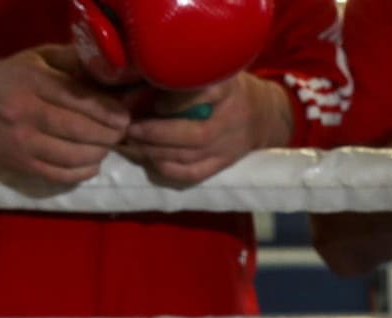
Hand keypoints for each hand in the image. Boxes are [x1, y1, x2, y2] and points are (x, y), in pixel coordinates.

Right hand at [0, 45, 130, 184]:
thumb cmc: (4, 81)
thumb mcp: (32, 61)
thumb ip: (68, 62)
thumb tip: (108, 69)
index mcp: (30, 83)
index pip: (78, 99)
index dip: (108, 111)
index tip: (125, 117)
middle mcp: (25, 113)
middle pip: (80, 130)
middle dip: (109, 134)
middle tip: (121, 133)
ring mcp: (22, 143)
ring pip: (74, 156)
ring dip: (100, 153)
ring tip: (107, 146)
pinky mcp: (21, 165)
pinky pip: (62, 175)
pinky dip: (84, 171)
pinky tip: (92, 162)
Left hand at [123, 72, 294, 184]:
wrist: (262, 115)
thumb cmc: (224, 87)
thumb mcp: (211, 71)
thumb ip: (182, 75)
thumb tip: (137, 79)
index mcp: (227, 90)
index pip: (206, 96)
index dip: (177, 103)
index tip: (155, 103)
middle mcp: (229, 121)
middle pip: (194, 134)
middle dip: (156, 133)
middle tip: (130, 128)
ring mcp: (226, 147)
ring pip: (188, 157)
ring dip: (154, 152)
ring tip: (131, 143)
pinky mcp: (221, 164)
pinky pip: (192, 173)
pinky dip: (166, 169)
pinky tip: (149, 159)